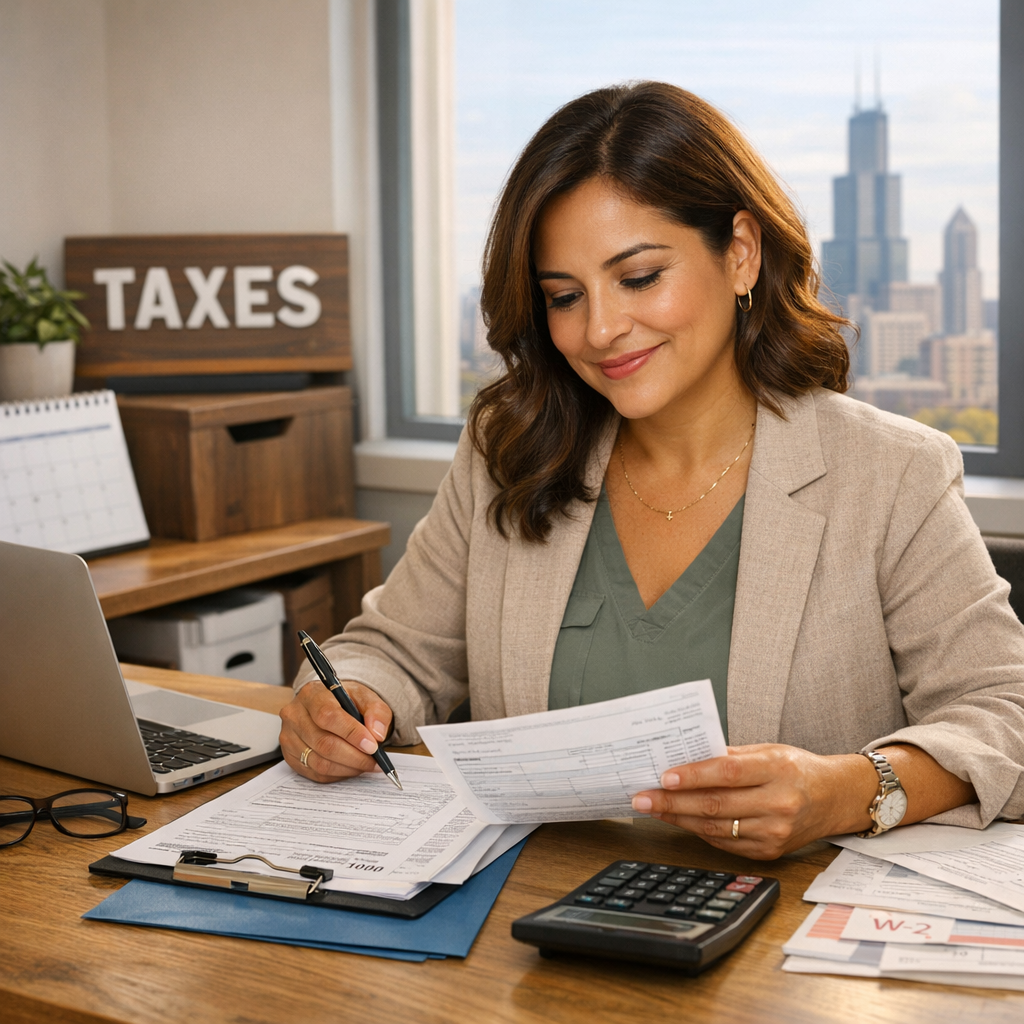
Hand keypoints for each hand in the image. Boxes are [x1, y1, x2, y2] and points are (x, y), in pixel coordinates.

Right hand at [279, 680, 393, 782]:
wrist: (328, 705)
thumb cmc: (346, 701)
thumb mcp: (366, 697)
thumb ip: (376, 711)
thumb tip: (377, 734)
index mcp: (312, 694)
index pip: (328, 716)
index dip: (352, 734)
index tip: (372, 746)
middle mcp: (295, 715)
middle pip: (323, 743)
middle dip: (354, 756)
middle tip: (374, 761)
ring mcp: (289, 737)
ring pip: (319, 762)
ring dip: (348, 768)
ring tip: (365, 764)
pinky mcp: (290, 756)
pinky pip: (315, 773)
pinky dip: (338, 774)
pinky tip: (351, 767)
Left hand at [630, 744, 875, 859]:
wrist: (835, 798)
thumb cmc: (796, 768)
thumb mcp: (767, 751)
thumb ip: (728, 757)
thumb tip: (684, 758)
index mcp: (777, 770)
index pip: (728, 774)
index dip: (693, 776)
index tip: (664, 776)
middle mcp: (778, 804)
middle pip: (715, 805)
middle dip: (672, 802)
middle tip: (642, 796)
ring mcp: (774, 832)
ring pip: (715, 828)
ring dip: (678, 819)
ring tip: (653, 808)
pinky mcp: (769, 852)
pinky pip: (724, 842)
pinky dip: (698, 831)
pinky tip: (679, 821)